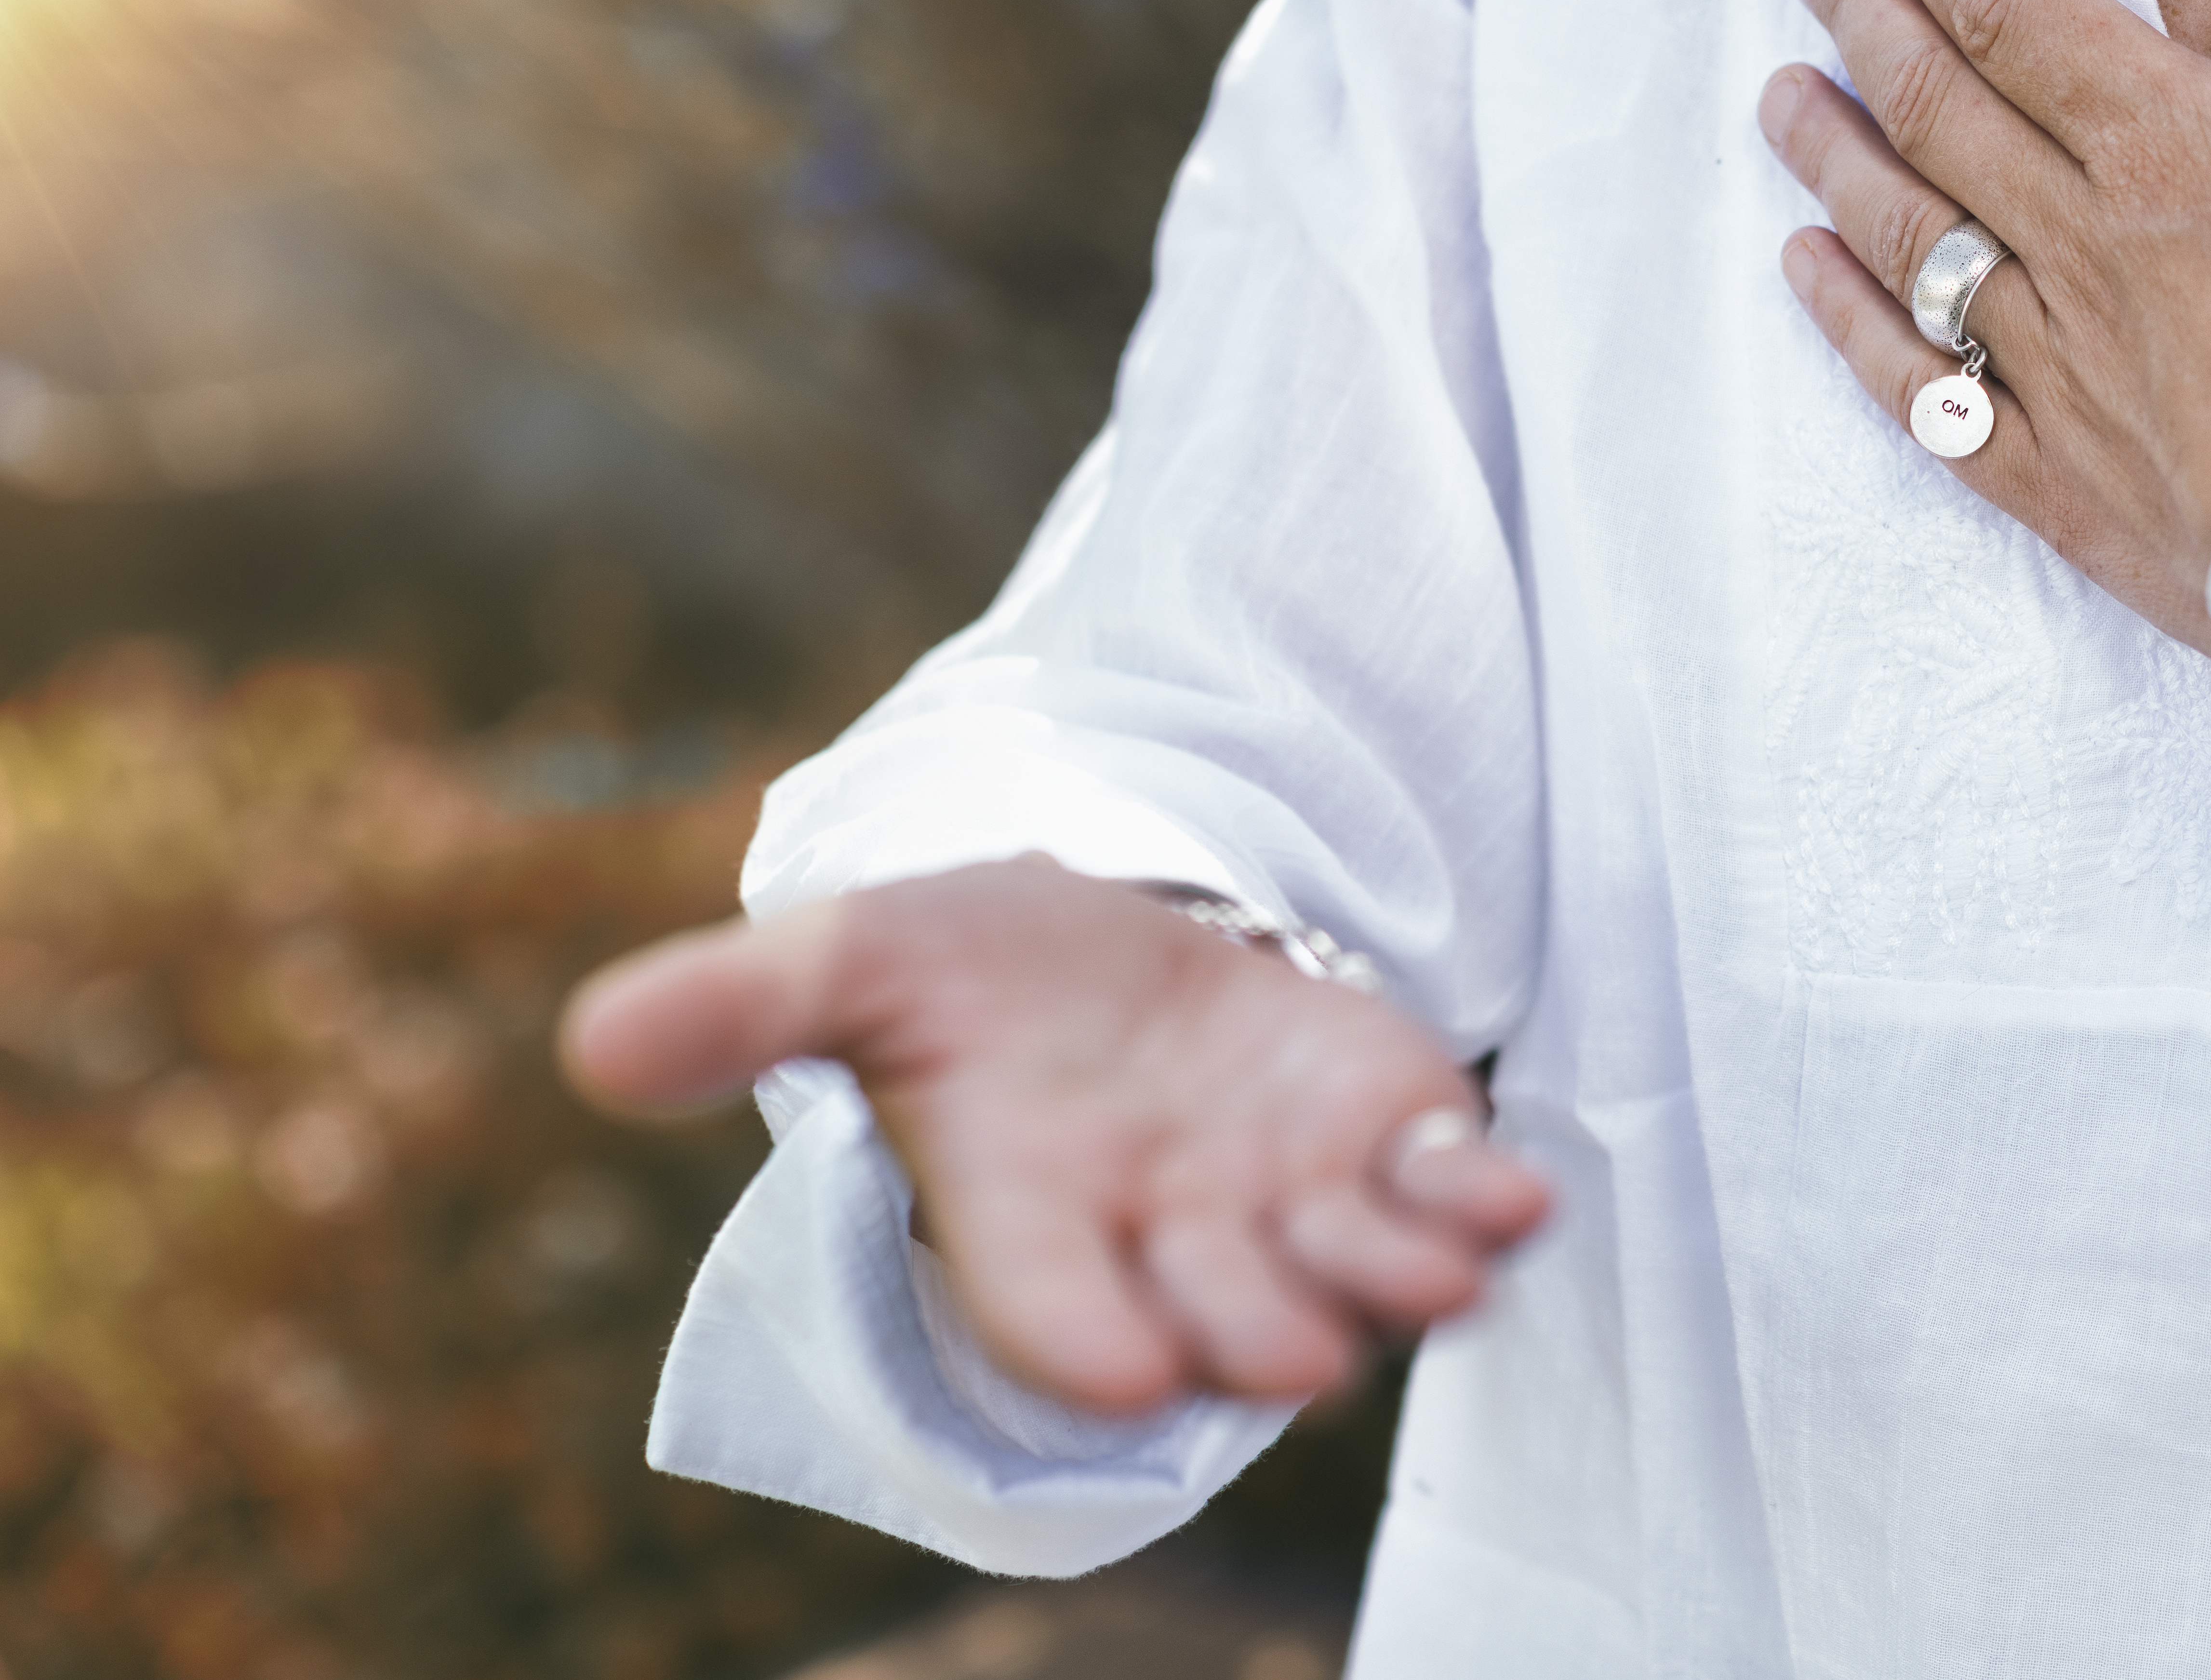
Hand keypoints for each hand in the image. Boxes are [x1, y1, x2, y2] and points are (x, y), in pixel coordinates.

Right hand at [558, 855, 1548, 1414]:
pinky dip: (1484, 1206)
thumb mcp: (858, 960)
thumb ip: (745, 1010)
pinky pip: (1445, 1200)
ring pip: (1352, 1280)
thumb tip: (588, 1045)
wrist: (1107, 942)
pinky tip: (1520, 1194)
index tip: (1121, 1369)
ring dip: (1396, 1282)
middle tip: (1286, 1351)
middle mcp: (1166, 1240)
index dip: (1083, 1339)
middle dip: (1256, 1335)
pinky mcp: (1383, 1143)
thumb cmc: (971, 976)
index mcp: (1031, 1218)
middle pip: (1219, 1320)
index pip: (1048, 1310)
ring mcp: (1287, 1202)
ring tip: (1441, 1269)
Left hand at [1759, 0, 2210, 820]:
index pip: (2012, 12)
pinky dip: (1850, 320)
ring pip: (1908, 233)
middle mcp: (2082, 242)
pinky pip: (1917, 384)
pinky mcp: (2044, 470)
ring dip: (1832, 154)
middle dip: (1860, 11)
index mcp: (2169, 148)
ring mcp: (2050, 360)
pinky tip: (1805, 266)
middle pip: (1936, 104)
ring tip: (1779, 91)